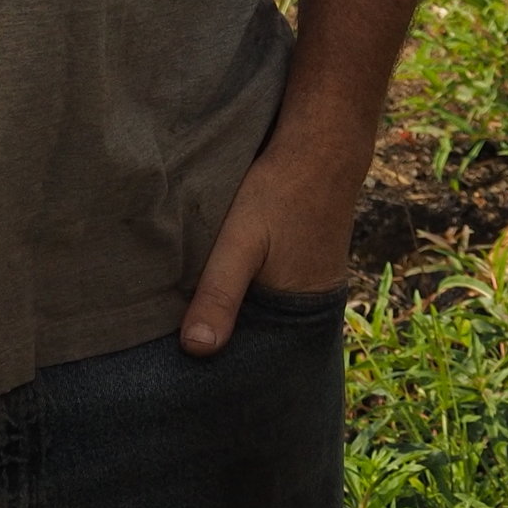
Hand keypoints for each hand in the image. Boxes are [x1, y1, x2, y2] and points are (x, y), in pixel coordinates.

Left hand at [180, 122, 361, 355]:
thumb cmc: (283, 191)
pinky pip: (274, 292)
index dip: (224, 361)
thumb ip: (220, 293)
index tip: (185, 364)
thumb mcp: (241, 241)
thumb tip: (196, 350)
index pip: (256, 358)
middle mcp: (313, 308)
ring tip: (197, 314)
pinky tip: (226, 282)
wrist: (325, 143)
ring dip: (238, 313)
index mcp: (301, 315)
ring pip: (266, 312)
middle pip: (261, 338)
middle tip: (182, 342)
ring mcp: (314, 285)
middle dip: (228, 340)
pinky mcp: (309, 263)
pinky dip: (251, 292)